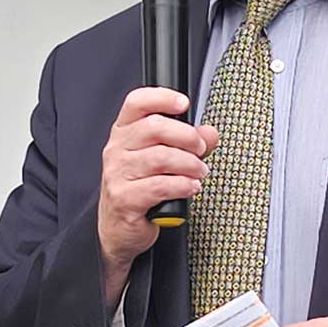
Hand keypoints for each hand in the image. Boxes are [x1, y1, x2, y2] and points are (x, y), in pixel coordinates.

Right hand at [97, 88, 218, 302]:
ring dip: (189, 164)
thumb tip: (210, 133)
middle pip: (154, 127)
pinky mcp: (124, 198)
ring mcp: (117, 174)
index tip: (183, 103)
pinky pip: (159, 186)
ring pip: (160, 157)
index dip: (161, 97)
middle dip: (186, 136)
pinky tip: (191, 187)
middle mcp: (116, 150)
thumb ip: (189, 144)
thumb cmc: (140, 189)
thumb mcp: (165, 161)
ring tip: (199, 172)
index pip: (136, 103)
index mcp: (123, 133)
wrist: (118, 229)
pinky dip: (182, 185)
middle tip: (200, 149)